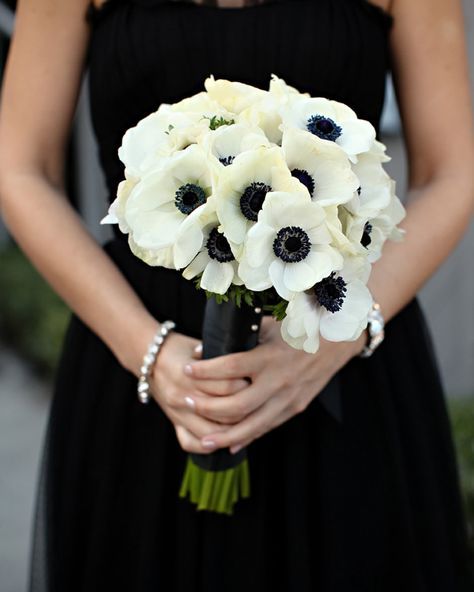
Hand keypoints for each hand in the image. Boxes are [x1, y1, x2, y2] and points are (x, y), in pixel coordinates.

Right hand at [149, 331, 247, 453]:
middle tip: (258, 402)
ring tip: (248, 421)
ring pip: (211, 431)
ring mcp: (177, 412)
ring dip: (231, 430)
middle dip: (245, 409)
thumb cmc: (181, 349)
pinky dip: (209, 444)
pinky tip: (225, 439)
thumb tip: (251, 363)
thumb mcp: (201, 347)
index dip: (246, 385)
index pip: (227, 386)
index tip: (256, 380)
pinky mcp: (174, 422)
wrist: (150, 358)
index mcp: (190, 374)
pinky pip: (191, 443)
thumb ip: (222, 357)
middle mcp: (182, 396)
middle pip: (222, 411)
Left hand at [183, 317, 365, 452]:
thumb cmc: (297, 328)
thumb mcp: (268, 325)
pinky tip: (229, 444)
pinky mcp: (295, 407)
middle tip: (187, 402)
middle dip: (208, 407)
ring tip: (202, 440)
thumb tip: (203, 349)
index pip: (231, 367)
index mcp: (270, 356)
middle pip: (237, 404)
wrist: (336, 341)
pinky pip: (267, 427)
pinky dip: (247, 437)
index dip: (206, 371)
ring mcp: (288, 398)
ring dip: (224, 435)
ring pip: (252, 425)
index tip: (186, 369)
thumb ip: (239, 336)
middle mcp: (278, 380)